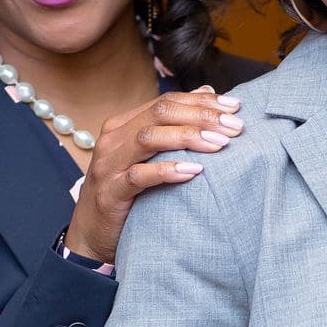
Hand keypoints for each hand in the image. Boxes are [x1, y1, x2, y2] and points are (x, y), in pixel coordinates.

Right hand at [64, 88, 242, 261]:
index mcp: (124, 124)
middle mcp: (114, 139)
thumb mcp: (148, 157)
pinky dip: (167, 171)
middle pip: (160, 113)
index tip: (235, 106)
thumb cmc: (127, 192)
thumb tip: (207, 93)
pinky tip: (193, 172)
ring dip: (188, 137)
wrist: (92, 233)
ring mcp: (109, 165)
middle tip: (234, 126)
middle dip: (202, 116)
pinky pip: (138, 176)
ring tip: (220, 144)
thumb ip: (172, 127)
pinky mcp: (110, 192)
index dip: (202, 101)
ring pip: (148, 138)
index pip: (167, 102)